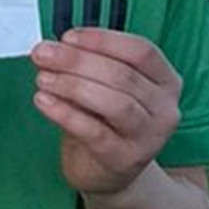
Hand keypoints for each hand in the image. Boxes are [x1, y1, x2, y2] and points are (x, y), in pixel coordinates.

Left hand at [31, 29, 180, 195]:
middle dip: (77, 60)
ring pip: (114, 103)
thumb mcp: (104, 88)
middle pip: (123, 75)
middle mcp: (165, 108)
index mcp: (166, 81)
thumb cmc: (104, 121)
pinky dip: (65, 113)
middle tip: (42, 54)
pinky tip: (43, 101)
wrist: (107, 172)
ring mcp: (149, 136)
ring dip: (73, 85)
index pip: (141, 51)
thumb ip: (89, 66)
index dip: (103, 40)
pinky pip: (94, 131)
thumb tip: (54, 47)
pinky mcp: (125, 158)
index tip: (67, 37)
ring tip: (42, 78)